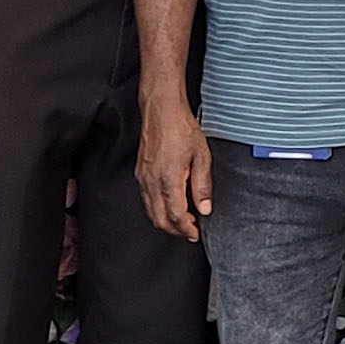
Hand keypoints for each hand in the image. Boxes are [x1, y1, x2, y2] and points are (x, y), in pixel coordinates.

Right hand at [137, 95, 212, 241]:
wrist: (162, 110)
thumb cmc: (181, 128)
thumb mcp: (202, 156)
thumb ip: (203, 186)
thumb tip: (204, 208)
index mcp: (169, 179)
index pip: (176, 216)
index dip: (186, 230)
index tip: (195, 233)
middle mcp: (152, 181)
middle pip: (160, 219)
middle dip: (175, 231)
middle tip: (189, 232)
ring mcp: (143, 178)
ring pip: (150, 211)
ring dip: (165, 221)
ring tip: (182, 221)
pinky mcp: (140, 173)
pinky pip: (146, 199)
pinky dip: (157, 209)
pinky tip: (169, 205)